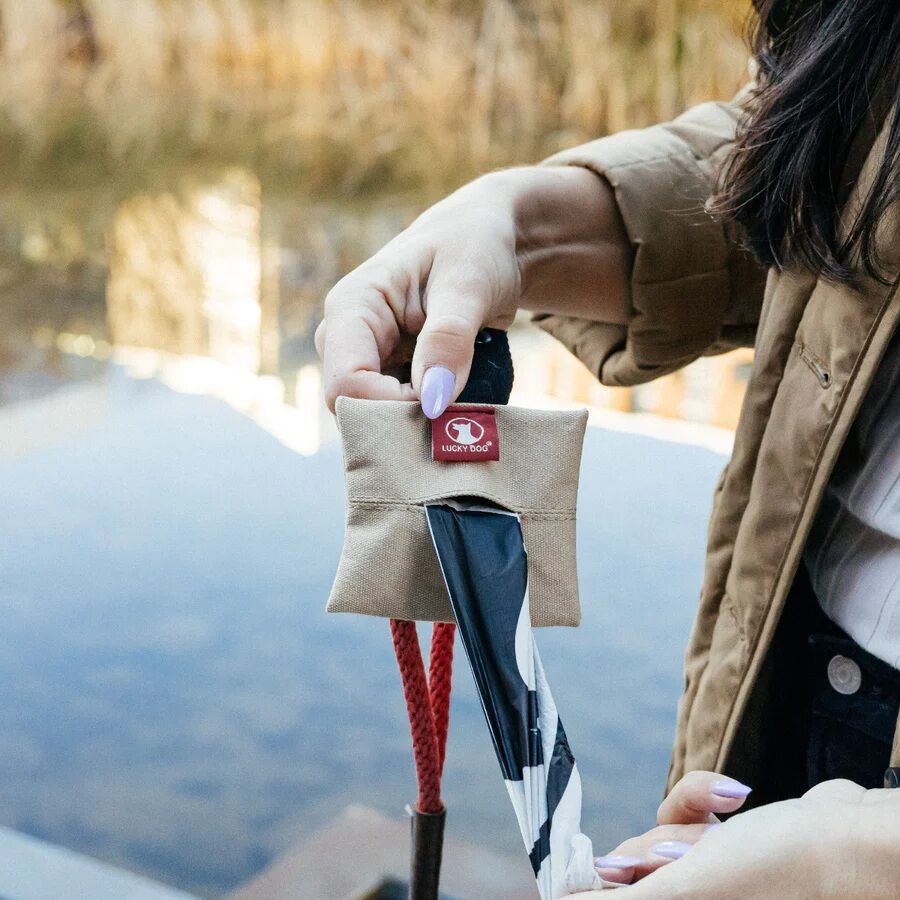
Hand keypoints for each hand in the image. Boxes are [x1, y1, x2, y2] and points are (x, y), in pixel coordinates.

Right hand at [316, 165, 630, 415]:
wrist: (488, 241)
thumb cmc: (474, 247)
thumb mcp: (468, 284)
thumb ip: (449, 339)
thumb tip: (433, 402)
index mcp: (352, 307)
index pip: (348, 384)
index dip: (391, 408)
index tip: (444, 407)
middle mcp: (347, 340)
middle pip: (356, 409)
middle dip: (405, 423)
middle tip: (460, 417)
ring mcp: (367, 360)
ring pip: (378, 419)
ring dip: (422, 425)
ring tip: (468, 406)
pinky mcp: (389, 375)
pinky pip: (400, 415)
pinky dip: (432, 420)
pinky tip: (462, 404)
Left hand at [582, 777, 899, 898]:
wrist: (849, 837)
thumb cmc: (777, 869)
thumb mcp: (686, 891)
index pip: (612, 899)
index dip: (607, 879)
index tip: (616, 867)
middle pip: (631, 867)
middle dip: (656, 845)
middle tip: (687, 852)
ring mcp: (708, 877)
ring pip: (659, 835)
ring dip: (684, 817)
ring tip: (722, 827)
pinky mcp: (724, 844)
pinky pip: (687, 813)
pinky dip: (702, 798)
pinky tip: (734, 798)